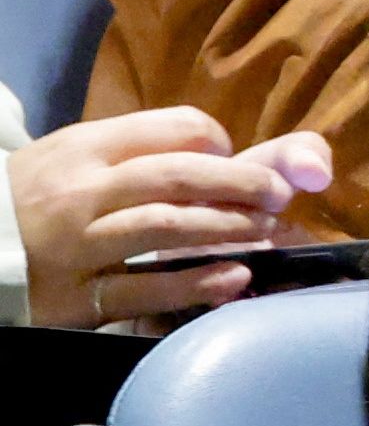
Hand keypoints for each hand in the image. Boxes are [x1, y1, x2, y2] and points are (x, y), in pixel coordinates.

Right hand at [7, 109, 333, 328]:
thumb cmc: (33, 198)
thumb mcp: (72, 157)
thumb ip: (134, 150)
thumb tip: (218, 150)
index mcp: (86, 148)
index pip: (174, 129)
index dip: (220, 143)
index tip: (240, 158)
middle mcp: (82, 192)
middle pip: (180, 176)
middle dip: (243, 183)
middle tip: (278, 195)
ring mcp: (78, 245)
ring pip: (167, 228)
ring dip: (229, 227)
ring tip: (266, 232)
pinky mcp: (75, 297)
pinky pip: (145, 290)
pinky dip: (197, 283)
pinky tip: (236, 277)